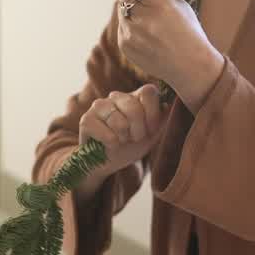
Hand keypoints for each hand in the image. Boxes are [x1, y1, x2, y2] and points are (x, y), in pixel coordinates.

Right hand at [76, 83, 163, 202]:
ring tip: (121, 140)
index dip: (153, 113)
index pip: (149, 91)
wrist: (109, 162)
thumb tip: (168, 105)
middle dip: (138, 130)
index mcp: (134, 96)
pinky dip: (111, 144)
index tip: (151, 130)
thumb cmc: (131, 146)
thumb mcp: (152, 135)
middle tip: (134, 138)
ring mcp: (99, 105)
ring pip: (119, 121)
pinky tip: (109, 144)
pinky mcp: (86, 119)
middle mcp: (116, 96)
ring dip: (124, 138)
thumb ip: (162, 120)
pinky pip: (106, 133)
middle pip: (134, 107)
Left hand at [110, 0, 223, 112]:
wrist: (190, 67)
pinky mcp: (125, 46)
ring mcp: (131, 34)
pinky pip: (121, 26)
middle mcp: (143, 19)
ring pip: (121, 10)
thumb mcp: (179, 2)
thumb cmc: (189, 31)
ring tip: (151, 21)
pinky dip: (130, 26)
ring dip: (130, 9)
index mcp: (159, 3)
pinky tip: (148, 34)